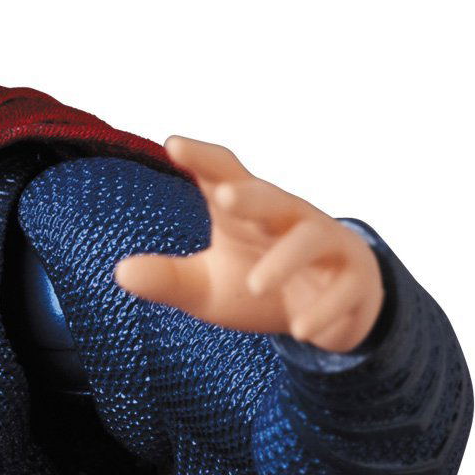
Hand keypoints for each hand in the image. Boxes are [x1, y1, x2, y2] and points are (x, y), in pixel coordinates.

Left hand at [114, 137, 384, 352]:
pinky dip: (322, 309)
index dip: (202, 159)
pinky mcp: (354, 280)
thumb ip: (168, 278)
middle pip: (272, 198)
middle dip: (250, 195)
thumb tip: (120, 272)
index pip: (224, 175)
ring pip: (311, 239)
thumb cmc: (255, 285)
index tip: (173, 144)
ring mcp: (326, 246)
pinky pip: (343, 288)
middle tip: (222, 195)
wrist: (320, 315)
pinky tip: (300, 330)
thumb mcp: (205, 287)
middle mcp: (289, 219)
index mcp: (247, 212)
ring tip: (254, 285)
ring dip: (283, 260)